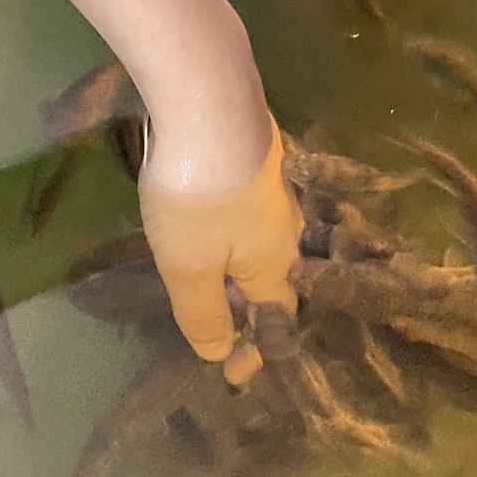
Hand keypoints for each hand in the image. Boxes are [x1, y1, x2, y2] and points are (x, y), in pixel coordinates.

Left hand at [138, 112, 303, 375]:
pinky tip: (218, 230)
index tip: (234, 375)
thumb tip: (221, 356)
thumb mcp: (189, 267)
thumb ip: (204, 315)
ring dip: (243, 274)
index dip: (256, 351)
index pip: (275, 320)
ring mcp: (276, 191)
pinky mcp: (259, 160)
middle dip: (253, 313)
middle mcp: (287, 230)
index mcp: (276, 263)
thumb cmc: (199, 196)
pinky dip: (236, 240)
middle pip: (276, 283)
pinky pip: (254, 218)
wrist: (209, 101)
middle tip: (225, 331)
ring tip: (218, 285)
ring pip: (266, 247)